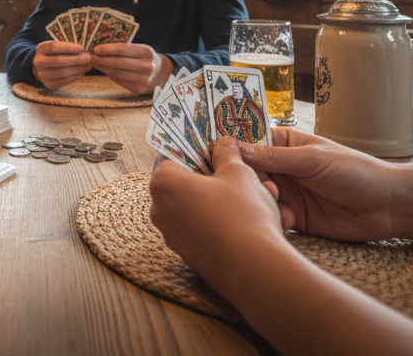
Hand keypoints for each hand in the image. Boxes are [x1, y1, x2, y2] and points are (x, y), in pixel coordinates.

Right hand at [32, 40, 91, 88]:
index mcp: (41, 49)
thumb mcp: (58, 47)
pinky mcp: (49, 85)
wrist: (42, 68)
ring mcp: (42, 75)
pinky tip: (82, 72)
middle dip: (76, 60)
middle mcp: (38, 62)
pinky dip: (76, 76)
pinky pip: (65, 81)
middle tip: (88, 58)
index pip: (54, 47)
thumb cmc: (55, 54)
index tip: (82, 48)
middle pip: (58, 61)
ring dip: (78, 69)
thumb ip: (68, 48)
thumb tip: (85, 53)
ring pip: (63, 72)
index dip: (69, 47)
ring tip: (88, 65)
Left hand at [90, 43, 171, 93]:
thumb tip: (101, 48)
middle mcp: (147, 66)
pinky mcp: (139, 89)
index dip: (108, 49)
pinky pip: (120, 81)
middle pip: (118, 63)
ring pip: (117, 73)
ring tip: (95, 63)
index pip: (123, 49)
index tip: (96, 49)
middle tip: (91, 57)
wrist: (161, 74)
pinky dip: (110, 75)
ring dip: (103, 68)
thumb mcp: (140, 49)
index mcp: (146, 52)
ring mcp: (144, 79)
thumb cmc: (145, 58)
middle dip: (102, 60)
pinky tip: (104, 70)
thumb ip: (125, 48)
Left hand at [149, 137, 287, 283]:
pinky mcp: (186, 255)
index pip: (173, 156)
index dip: (196, 151)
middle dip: (209, 177)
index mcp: (163, 183)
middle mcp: (159, 210)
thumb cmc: (242, 213)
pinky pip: (199, 229)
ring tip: (249, 197)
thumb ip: (226, 153)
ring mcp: (171, 235)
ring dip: (217, 200)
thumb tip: (223, 143)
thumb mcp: (238, 173)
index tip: (214, 149)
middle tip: (236, 173)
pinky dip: (216, 222)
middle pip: (182, 183)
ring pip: (194, 207)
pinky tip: (243, 221)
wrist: (253, 268)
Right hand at [240, 127, 402, 241]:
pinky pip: (271, 216)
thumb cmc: (356, 172)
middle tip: (241, 182)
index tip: (213, 152)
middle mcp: (281, 167)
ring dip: (257, 198)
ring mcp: (286, 193)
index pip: (249, 141)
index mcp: (285, 144)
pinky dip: (270, 218)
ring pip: (256, 195)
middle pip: (247, 171)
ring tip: (270, 199)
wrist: (387, 207)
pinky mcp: (293, 217)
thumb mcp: (313, 159)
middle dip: (242, 177)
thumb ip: (275, 156)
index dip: (231, 146)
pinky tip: (281, 218)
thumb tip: (237, 147)